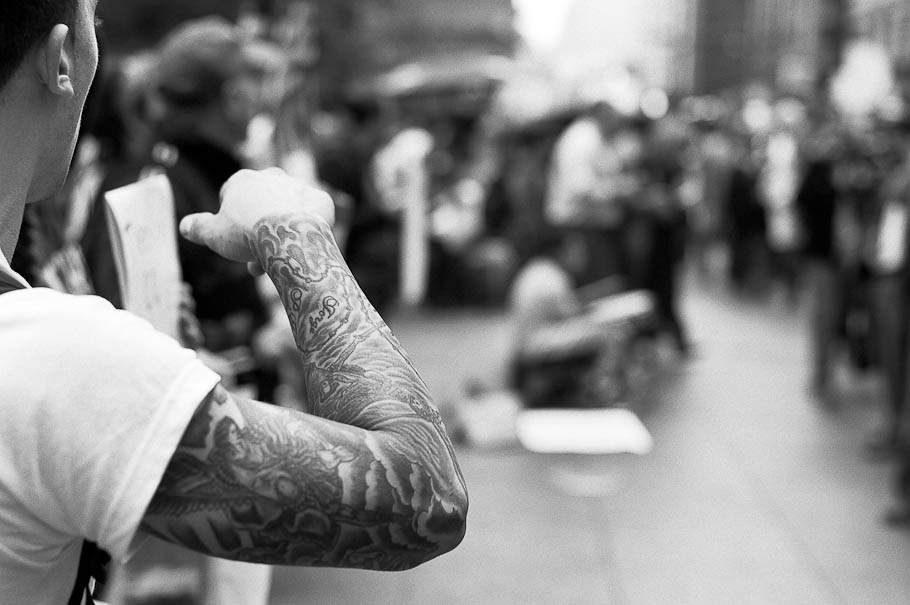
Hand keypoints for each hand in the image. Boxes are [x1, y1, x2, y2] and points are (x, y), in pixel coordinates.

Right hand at [179, 167, 334, 263]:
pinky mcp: (321, 200)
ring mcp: (298, 186)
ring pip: (286, 213)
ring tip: (278, 261)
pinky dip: (307, 229)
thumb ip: (198, 227)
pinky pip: (313, 215)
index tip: (234, 246)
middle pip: (261, 208)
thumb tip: (185, 225)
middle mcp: (272, 177)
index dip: (231, 225)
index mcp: (243, 180)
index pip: (232, 199)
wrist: (289, 236)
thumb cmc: (247, 234)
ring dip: (281, 233)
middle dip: (257, 234)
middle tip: (257, 262)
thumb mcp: (214, 234)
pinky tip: (303, 246)